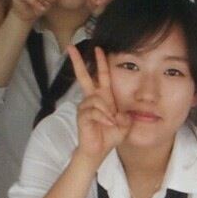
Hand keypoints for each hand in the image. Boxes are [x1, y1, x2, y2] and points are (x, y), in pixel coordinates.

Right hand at [67, 44, 131, 161]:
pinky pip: (94, 111)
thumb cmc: (110, 135)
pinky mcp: (82, 115)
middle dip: (77, 61)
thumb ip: (125, 115)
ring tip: (112, 121)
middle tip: (71, 47)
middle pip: (83, 76)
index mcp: (104, 96)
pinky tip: (108, 123)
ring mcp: (85, 106)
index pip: (101, 75)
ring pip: (96, 99)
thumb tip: (118, 113)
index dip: (101, 62)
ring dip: (107, 111)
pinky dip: (104, 118)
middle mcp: (92, 98)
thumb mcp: (125, 123)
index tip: (98, 48)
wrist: (99, 150)